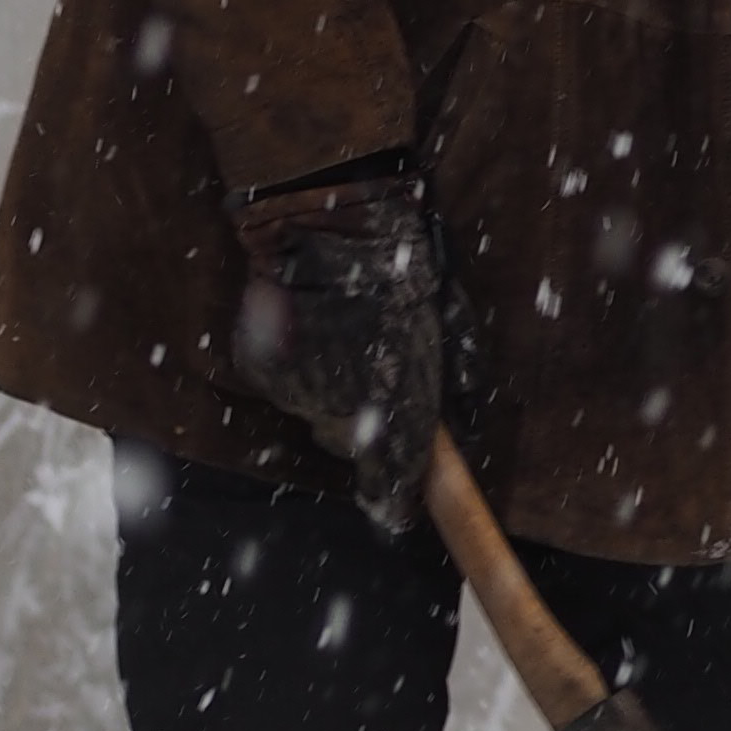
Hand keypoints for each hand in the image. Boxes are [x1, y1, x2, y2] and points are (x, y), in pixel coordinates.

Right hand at [230, 171, 442, 529]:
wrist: (329, 220)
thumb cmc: (402, 266)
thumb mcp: (450, 319)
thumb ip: (461, 378)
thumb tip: (467, 424)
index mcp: (395, 399)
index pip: (393, 477)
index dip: (397, 500)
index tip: (403, 510)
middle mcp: (342, 407)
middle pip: (351, 448)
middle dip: (366, 431)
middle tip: (377, 389)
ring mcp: (298, 391)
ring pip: (318, 418)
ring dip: (332, 399)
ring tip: (345, 347)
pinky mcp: (263, 371)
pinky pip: (288, 392)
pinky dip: (301, 374)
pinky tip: (316, 335)